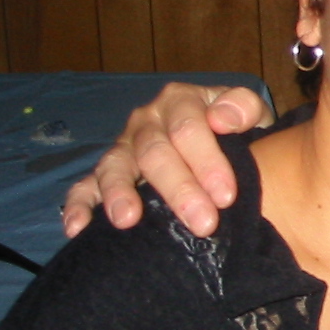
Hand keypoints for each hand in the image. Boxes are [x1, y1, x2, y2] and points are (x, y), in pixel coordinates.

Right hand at [61, 84, 273, 239]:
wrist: (222, 140)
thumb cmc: (237, 132)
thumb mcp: (251, 114)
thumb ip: (244, 108)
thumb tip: (224, 118)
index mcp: (180, 101)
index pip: (189, 129)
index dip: (207, 162)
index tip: (227, 196)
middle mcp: (146, 121)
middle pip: (155, 153)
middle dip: (179, 189)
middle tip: (203, 223)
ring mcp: (121, 148)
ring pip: (114, 167)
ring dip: (120, 194)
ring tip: (128, 220)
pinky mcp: (102, 175)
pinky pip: (83, 187)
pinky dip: (78, 206)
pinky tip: (77, 227)